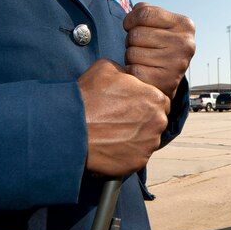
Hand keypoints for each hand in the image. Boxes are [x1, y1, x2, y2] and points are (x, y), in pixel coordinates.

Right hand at [78, 59, 169, 175]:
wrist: (70, 128)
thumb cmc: (88, 97)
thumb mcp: (106, 68)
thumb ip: (125, 71)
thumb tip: (128, 76)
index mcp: (155, 98)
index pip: (159, 101)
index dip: (145, 102)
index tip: (130, 105)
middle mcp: (159, 122)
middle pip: (156, 121)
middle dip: (143, 120)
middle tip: (120, 120)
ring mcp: (149, 144)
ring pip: (148, 139)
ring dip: (136, 137)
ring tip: (114, 133)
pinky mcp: (138, 161)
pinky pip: (137, 155)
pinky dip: (127, 152)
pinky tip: (111, 145)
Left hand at [124, 2, 195, 99]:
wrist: (168, 80)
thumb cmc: (159, 46)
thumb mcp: (159, 24)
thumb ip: (145, 12)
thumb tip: (132, 14)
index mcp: (185, 25)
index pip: (144, 13)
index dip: (130, 20)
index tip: (131, 27)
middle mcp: (185, 43)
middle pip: (136, 34)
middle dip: (130, 41)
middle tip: (140, 48)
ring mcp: (177, 64)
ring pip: (132, 53)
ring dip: (130, 57)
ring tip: (142, 60)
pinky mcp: (166, 82)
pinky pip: (134, 71)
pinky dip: (131, 72)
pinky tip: (141, 72)